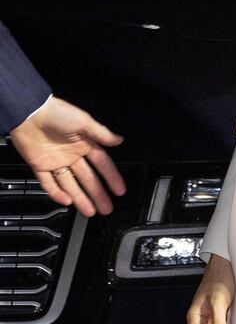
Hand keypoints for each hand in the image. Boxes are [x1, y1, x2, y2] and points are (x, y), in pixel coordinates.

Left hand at [10, 96, 125, 216]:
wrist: (28, 113)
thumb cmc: (56, 112)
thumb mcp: (84, 121)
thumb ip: (102, 134)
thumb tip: (119, 140)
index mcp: (84, 143)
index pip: (101, 164)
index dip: (111, 177)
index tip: (119, 190)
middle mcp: (71, 154)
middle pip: (87, 179)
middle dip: (98, 194)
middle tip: (106, 207)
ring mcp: (56, 161)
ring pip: (70, 185)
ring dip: (80, 198)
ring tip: (91, 211)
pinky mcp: (40, 166)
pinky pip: (49, 183)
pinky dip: (57, 193)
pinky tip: (67, 200)